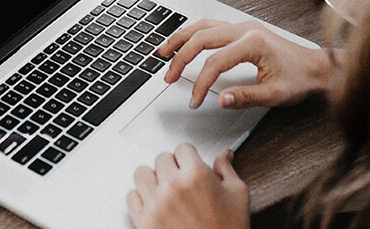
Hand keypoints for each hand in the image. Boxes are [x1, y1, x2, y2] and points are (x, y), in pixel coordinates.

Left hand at [127, 145, 249, 228]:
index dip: (189, 157)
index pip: (183, 148)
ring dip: (153, 179)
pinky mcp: (144, 221)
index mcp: (196, 175)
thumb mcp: (237, 195)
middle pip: (161, 158)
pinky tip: (155, 204)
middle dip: (172, 167)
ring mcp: (156, 203)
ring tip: (164, 189)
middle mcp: (173, 186)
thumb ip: (226, 170)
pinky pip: (132, 196)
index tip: (190, 165)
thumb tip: (224, 155)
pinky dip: (141, 198)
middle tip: (181, 180)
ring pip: (142, 173)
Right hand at [158, 19, 332, 108]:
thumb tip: (220, 99)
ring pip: (203, 26)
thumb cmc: (300, 79)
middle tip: (168, 77)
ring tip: (164, 52)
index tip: (195, 100)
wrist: (317, 67)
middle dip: (181, 58)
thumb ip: (245, 97)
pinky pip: (211, 26)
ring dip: (181, 38)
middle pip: (202, 37)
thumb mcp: (274, 95)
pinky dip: (194, 34)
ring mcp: (244, 27)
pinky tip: (185, 43)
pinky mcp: (243, 30)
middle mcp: (246, 29)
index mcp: (253, 43)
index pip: (215, 62)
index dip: (201, 83)